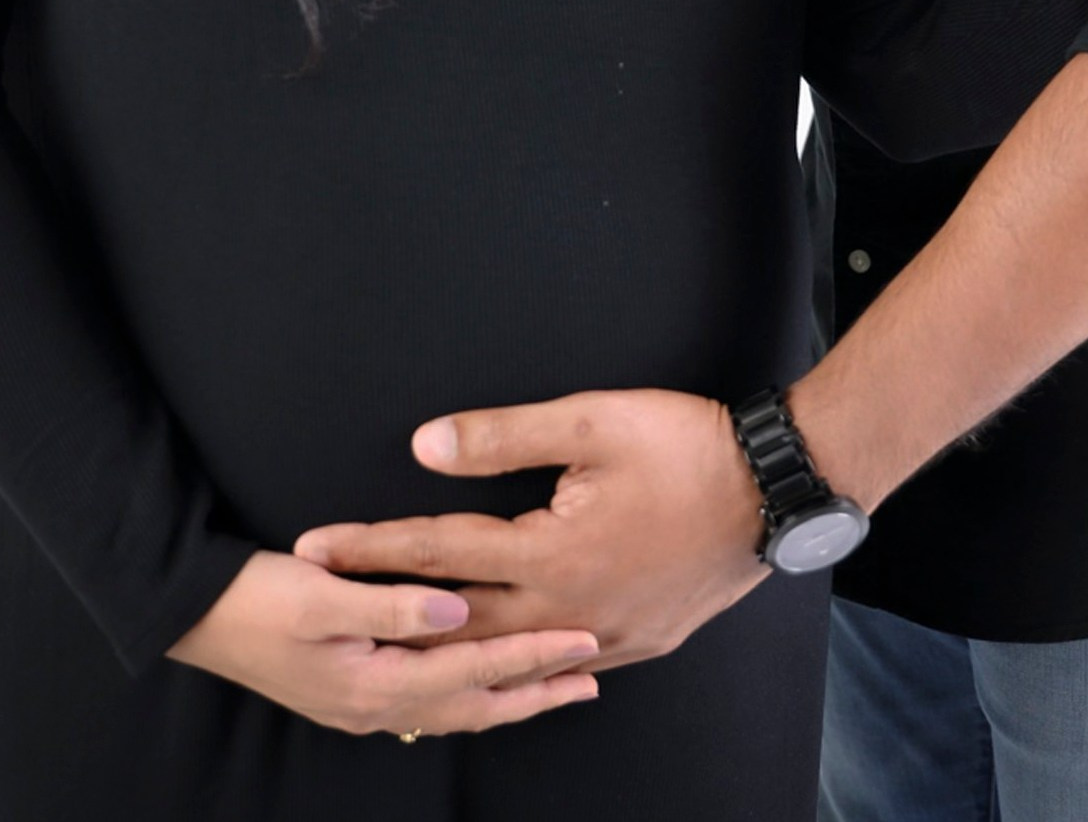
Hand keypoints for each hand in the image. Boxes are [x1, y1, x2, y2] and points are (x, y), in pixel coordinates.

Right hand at [165, 549, 598, 734]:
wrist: (194, 615)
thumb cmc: (257, 595)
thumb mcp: (324, 590)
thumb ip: (396, 604)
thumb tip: (462, 612)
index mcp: (374, 682)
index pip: (474, 669)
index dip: (532, 654)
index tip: (585, 640)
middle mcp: (375, 707)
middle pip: (474, 706)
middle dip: (534, 691)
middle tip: (591, 677)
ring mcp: (361, 707)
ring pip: (453, 711)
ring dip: (506, 698)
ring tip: (552, 687)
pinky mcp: (351, 693)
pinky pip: (428, 705)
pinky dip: (466, 697)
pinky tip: (477, 688)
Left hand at [294, 389, 768, 671]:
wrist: (776, 489)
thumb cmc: (685, 444)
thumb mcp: (590, 420)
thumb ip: (502, 437)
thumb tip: (422, 447)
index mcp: (550, 555)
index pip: (438, 553)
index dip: (371, 548)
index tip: (311, 551)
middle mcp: (568, 609)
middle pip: (455, 618)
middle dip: (385, 608)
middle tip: (319, 608)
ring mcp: (604, 636)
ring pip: (503, 655)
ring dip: (442, 646)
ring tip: (387, 646)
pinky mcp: (635, 643)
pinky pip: (556, 663)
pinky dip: (510, 666)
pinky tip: (489, 667)